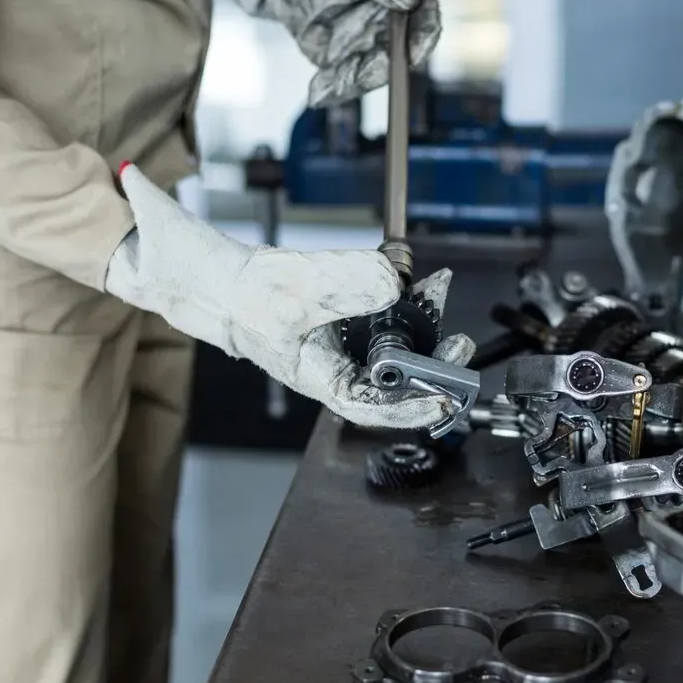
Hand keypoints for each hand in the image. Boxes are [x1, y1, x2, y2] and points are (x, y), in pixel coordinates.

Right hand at [104, 165, 468, 428]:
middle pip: (396, 375)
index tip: (443, 401)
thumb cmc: (244, 300)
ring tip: (440, 287)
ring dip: (422, 316)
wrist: (222, 279)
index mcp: (322, 379)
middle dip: (431, 358)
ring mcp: (347, 342)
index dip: (411, 408)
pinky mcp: (351, 316)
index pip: (373, 408)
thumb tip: (396, 278)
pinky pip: (387, 311)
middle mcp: (340, 366)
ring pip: (396, 339)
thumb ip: (347, 281)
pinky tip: (418, 274)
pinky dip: (405, 293)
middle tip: (459, 343)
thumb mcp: (297, 287)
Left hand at [183, 0, 440, 106]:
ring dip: (351, 85)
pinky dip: (332, 90)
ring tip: (323, 87)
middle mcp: (391, 23)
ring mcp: (368, 43)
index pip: (426, 17)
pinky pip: (344, 81)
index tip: (412, 54)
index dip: (424, 37)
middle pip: (398, 56)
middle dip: (378, 71)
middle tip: (355, 76)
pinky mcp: (344, 59)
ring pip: (371, 74)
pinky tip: (316, 91)